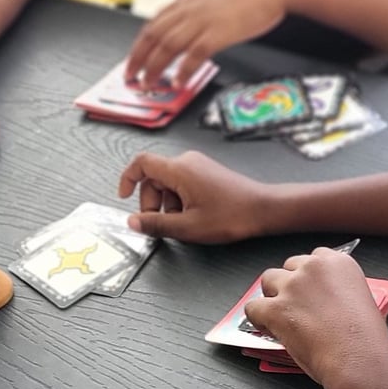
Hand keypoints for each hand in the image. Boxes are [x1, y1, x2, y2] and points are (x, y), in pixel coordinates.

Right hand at [118, 150, 268, 242]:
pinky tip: (193, 216)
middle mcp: (187, 161)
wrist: (263, 209)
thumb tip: (132, 222)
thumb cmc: (230, 216)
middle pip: (154, 177)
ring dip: (167, 204)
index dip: (127, 179)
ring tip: (184, 223)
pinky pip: (182, 183)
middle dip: (151, 202)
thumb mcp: (187, 227)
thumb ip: (156, 224)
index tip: (124, 198)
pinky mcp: (206, 172)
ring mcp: (198, 165)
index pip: (141, 163)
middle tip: (161, 225)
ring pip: (168, 183)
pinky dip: (180, 200)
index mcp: (179, 169)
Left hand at [125, 0, 291, 87]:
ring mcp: (204, 20)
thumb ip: (204, 6)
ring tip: (147, 83)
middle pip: (153, 34)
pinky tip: (179, 81)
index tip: (134, 57)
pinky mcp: (219, 32)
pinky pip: (194, 54)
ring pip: (167, 45)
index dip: (140, 42)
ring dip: (154, 67)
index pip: (155, 22)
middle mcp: (191, 8)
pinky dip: (183, 69)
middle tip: (130, 76)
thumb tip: (197, 21)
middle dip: (137, 58)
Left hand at [245, 249, 387, 385]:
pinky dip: (257, 318)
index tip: (310, 289)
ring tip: (278, 315)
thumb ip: (339, 291)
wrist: (358, 359)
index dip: (309, 276)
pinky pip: (253, 307)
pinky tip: (267, 328)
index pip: (315, 257)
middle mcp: (314, 268)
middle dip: (290, 283)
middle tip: (295, 305)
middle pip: (289, 266)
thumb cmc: (365, 340)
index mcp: (339, 263)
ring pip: (268, 280)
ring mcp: (293, 286)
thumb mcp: (361, 301)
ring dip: (272, 296)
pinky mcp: (276, 308)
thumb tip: (323, 301)